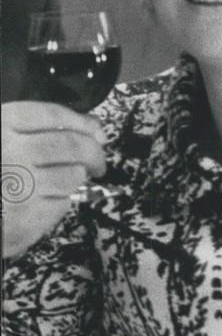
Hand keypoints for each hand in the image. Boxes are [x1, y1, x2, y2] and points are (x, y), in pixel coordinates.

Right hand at [1, 101, 106, 257]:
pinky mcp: (26, 220)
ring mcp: (18, 187)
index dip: (81, 122)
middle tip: (98, 162)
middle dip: (94, 153)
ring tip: (68, 179)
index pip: (52, 115)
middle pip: (71, 146)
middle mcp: (10, 152)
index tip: (96, 131)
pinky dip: (62, 200)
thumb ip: (33, 128)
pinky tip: (47, 199)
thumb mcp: (0, 137)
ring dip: (77, 177)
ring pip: (72, 176)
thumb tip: (92, 128)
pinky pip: (62, 204)